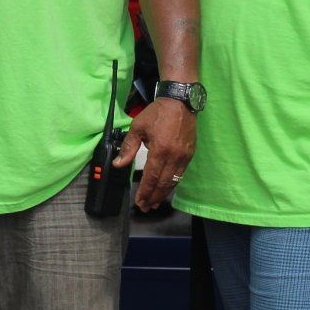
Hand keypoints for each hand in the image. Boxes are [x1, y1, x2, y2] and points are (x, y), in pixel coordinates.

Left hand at [116, 97, 193, 211]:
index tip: (139, 202)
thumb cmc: (157, 113)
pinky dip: (172, 184)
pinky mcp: (190, 154)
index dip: (145, 191)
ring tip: (155, 203)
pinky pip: (180, 174)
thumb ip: (128, 147)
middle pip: (163, 183)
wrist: (180, 101)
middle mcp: (174, 156)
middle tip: (146, 208)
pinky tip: (166, 189)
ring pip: (173, 181)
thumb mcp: (138, 127)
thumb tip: (119, 164)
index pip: (151, 177)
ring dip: (163, 194)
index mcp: (160, 150)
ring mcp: (184, 156)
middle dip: (154, 197)